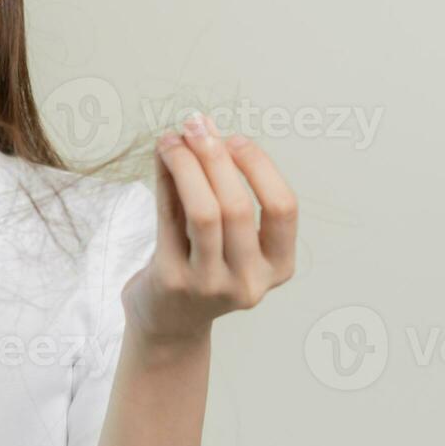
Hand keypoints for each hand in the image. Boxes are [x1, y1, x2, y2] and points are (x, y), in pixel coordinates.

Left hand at [121, 111, 297, 346]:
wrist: (168, 321)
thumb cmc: (202, 264)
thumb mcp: (226, 233)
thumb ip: (219, 185)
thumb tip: (204, 127)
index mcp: (278, 266)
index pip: (283, 208)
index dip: (260, 167)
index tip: (235, 139)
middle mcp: (249, 281)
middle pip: (238, 207)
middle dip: (216, 157)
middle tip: (196, 124)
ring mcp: (210, 285)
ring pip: (204, 213)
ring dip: (187, 165)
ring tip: (173, 137)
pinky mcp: (172, 281)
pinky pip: (169, 218)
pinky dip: (165, 180)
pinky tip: (161, 156)